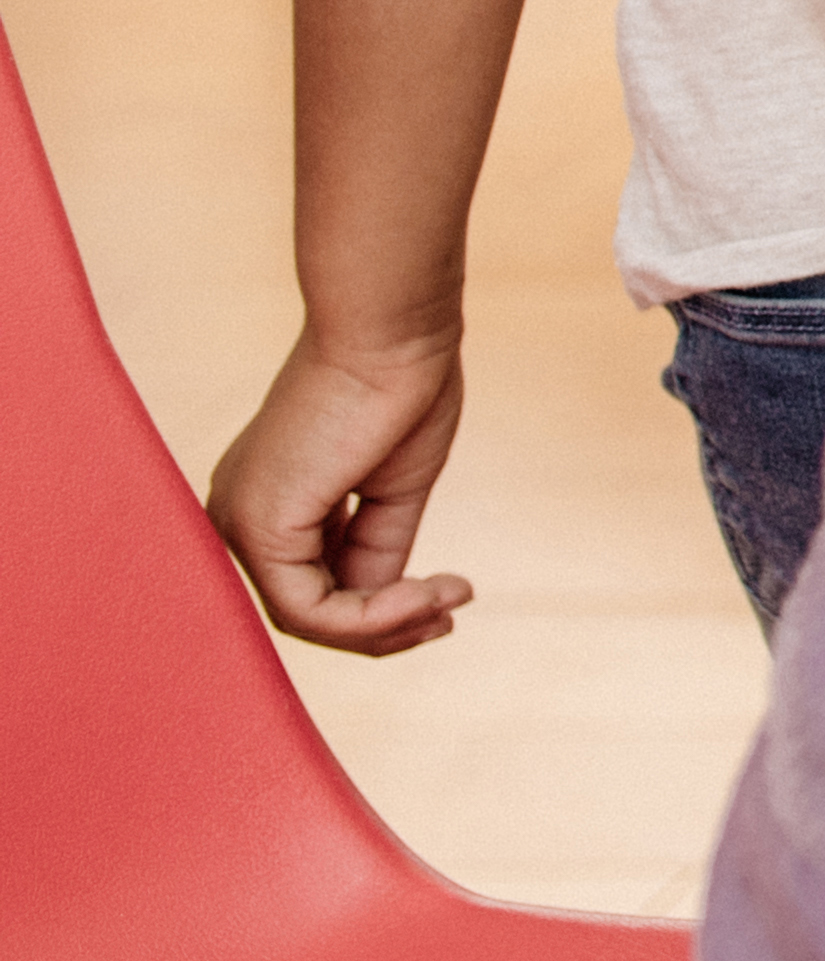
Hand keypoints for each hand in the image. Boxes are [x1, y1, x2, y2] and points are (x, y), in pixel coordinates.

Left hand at [212, 323, 476, 654]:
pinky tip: (426, 593)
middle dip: (384, 627)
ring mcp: (240, 523)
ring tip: (447, 602)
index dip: (380, 612)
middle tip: (450, 611)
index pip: (313, 586)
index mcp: (270, 500)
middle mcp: (238, 516)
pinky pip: (310, 608)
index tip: (448, 597)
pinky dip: (374, 616)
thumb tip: (388, 604)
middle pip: (307, 609)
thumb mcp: (393, 487)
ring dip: (386, 625)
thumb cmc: (401, 388)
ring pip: (306, 619)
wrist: (395, 332)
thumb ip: (377, 547)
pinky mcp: (259, 527)